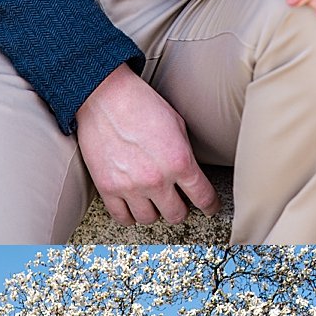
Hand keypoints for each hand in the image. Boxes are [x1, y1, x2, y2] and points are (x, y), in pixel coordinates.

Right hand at [75, 66, 218, 227]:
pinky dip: (129, 214)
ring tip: (152, 202)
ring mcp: (130, 186)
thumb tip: (190, 175)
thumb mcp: (177, 125)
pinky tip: (132, 205)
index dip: (210, 206)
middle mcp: (156, 179)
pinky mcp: (107, 187)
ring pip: (149, 219)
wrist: (104, 95)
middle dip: (180, 209)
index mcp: (179, 161)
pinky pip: (121, 217)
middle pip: (176, 214)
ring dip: (153, 212)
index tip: (209, 208)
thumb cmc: (140, 104)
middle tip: (177, 202)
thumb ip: (185, 154)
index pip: (203, 198)